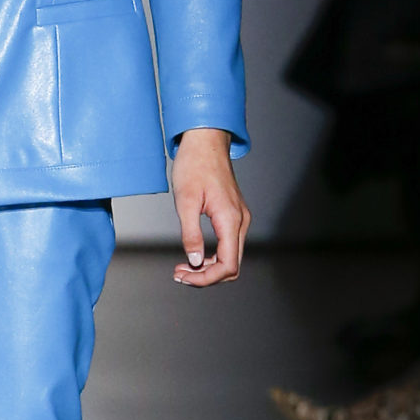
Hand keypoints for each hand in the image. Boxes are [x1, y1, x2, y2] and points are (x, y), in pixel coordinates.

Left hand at [170, 127, 249, 288]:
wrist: (205, 141)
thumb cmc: (194, 165)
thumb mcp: (185, 202)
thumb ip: (191, 234)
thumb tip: (196, 261)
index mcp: (230, 219)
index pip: (228, 265)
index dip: (206, 278)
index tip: (184, 276)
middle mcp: (240, 221)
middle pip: (232, 266)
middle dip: (206, 276)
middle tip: (179, 273)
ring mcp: (239, 218)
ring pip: (231, 257)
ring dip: (208, 267)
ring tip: (183, 266)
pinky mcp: (233, 215)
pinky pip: (229, 245)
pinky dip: (213, 255)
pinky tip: (195, 255)